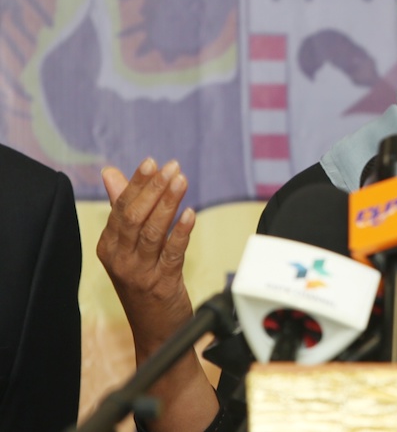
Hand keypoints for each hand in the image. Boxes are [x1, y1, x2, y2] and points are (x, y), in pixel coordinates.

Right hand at [97, 158, 195, 357]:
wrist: (156, 331)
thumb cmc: (143, 283)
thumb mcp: (128, 246)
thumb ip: (122, 208)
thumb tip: (111, 173)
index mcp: (109, 246)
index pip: (121, 208)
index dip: (137, 183)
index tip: (152, 162)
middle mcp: (120, 258)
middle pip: (134, 217)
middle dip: (153, 189)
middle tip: (171, 167)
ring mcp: (139, 272)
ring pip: (152, 232)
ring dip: (168, 204)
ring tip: (181, 181)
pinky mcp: (161, 284)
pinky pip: (171, 253)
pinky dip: (181, 232)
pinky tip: (191, 214)